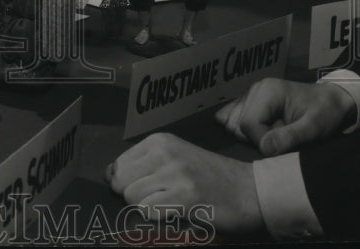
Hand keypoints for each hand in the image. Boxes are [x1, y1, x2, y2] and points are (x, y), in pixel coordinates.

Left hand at [105, 133, 261, 232]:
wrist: (250, 190)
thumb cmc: (211, 177)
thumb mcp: (175, 158)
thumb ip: (143, 164)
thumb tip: (109, 175)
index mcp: (159, 141)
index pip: (118, 166)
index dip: (126, 184)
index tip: (146, 189)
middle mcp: (164, 152)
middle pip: (122, 183)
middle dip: (134, 197)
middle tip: (160, 199)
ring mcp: (175, 174)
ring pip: (133, 198)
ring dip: (148, 209)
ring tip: (171, 205)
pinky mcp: (185, 196)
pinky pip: (149, 211)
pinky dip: (159, 218)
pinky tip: (178, 212)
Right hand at [215, 78, 357, 156]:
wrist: (333, 101)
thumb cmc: (326, 113)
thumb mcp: (314, 128)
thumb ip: (290, 137)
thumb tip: (264, 149)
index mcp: (267, 91)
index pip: (247, 124)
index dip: (262, 141)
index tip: (283, 146)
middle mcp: (254, 89)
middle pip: (237, 124)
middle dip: (257, 138)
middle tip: (282, 137)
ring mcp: (250, 95)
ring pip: (232, 123)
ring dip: (252, 136)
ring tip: (276, 132)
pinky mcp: (250, 102)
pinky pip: (232, 118)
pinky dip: (244, 130)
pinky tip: (262, 132)